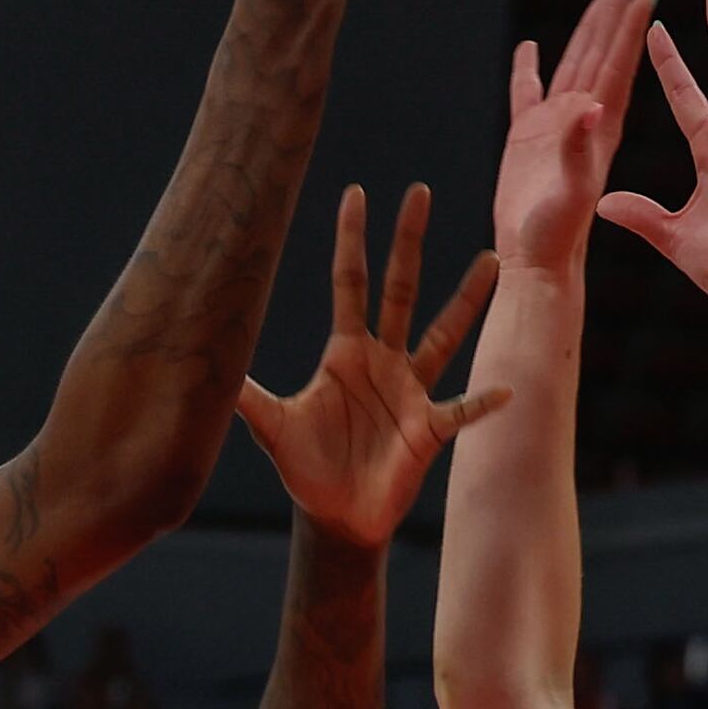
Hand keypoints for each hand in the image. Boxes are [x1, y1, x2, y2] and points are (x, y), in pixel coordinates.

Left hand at [238, 184, 500, 546]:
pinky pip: (463, 410)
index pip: (351, 282)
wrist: (336, 517)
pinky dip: (484, 402)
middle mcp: (384, 360)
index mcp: (346, 351)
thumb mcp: (271, 427)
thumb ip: (244, 395)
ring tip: (490, 261)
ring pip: (444, 334)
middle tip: (418, 191)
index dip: (352, 239)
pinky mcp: (430, 428)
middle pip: (400, 287)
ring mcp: (411, 390)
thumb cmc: (305, 468)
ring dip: (466, 301)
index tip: (357, 193)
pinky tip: (506, 389)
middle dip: (407, 240)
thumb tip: (201, 362)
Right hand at [494, 0, 657, 275]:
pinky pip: (527, 92)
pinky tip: (530, 47)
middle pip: (601, 54)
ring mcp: (555, 126)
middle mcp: (584, 119)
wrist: (536, 262)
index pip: (620, 65)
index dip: (632, 28)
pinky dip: (528, 68)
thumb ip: (579, 149)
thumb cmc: (559, 235)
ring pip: (572, 64)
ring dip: (585, 31)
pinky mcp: (526, 138)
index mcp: (602, 127)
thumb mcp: (576, 191)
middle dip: (615, 15)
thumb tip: (590, 106)